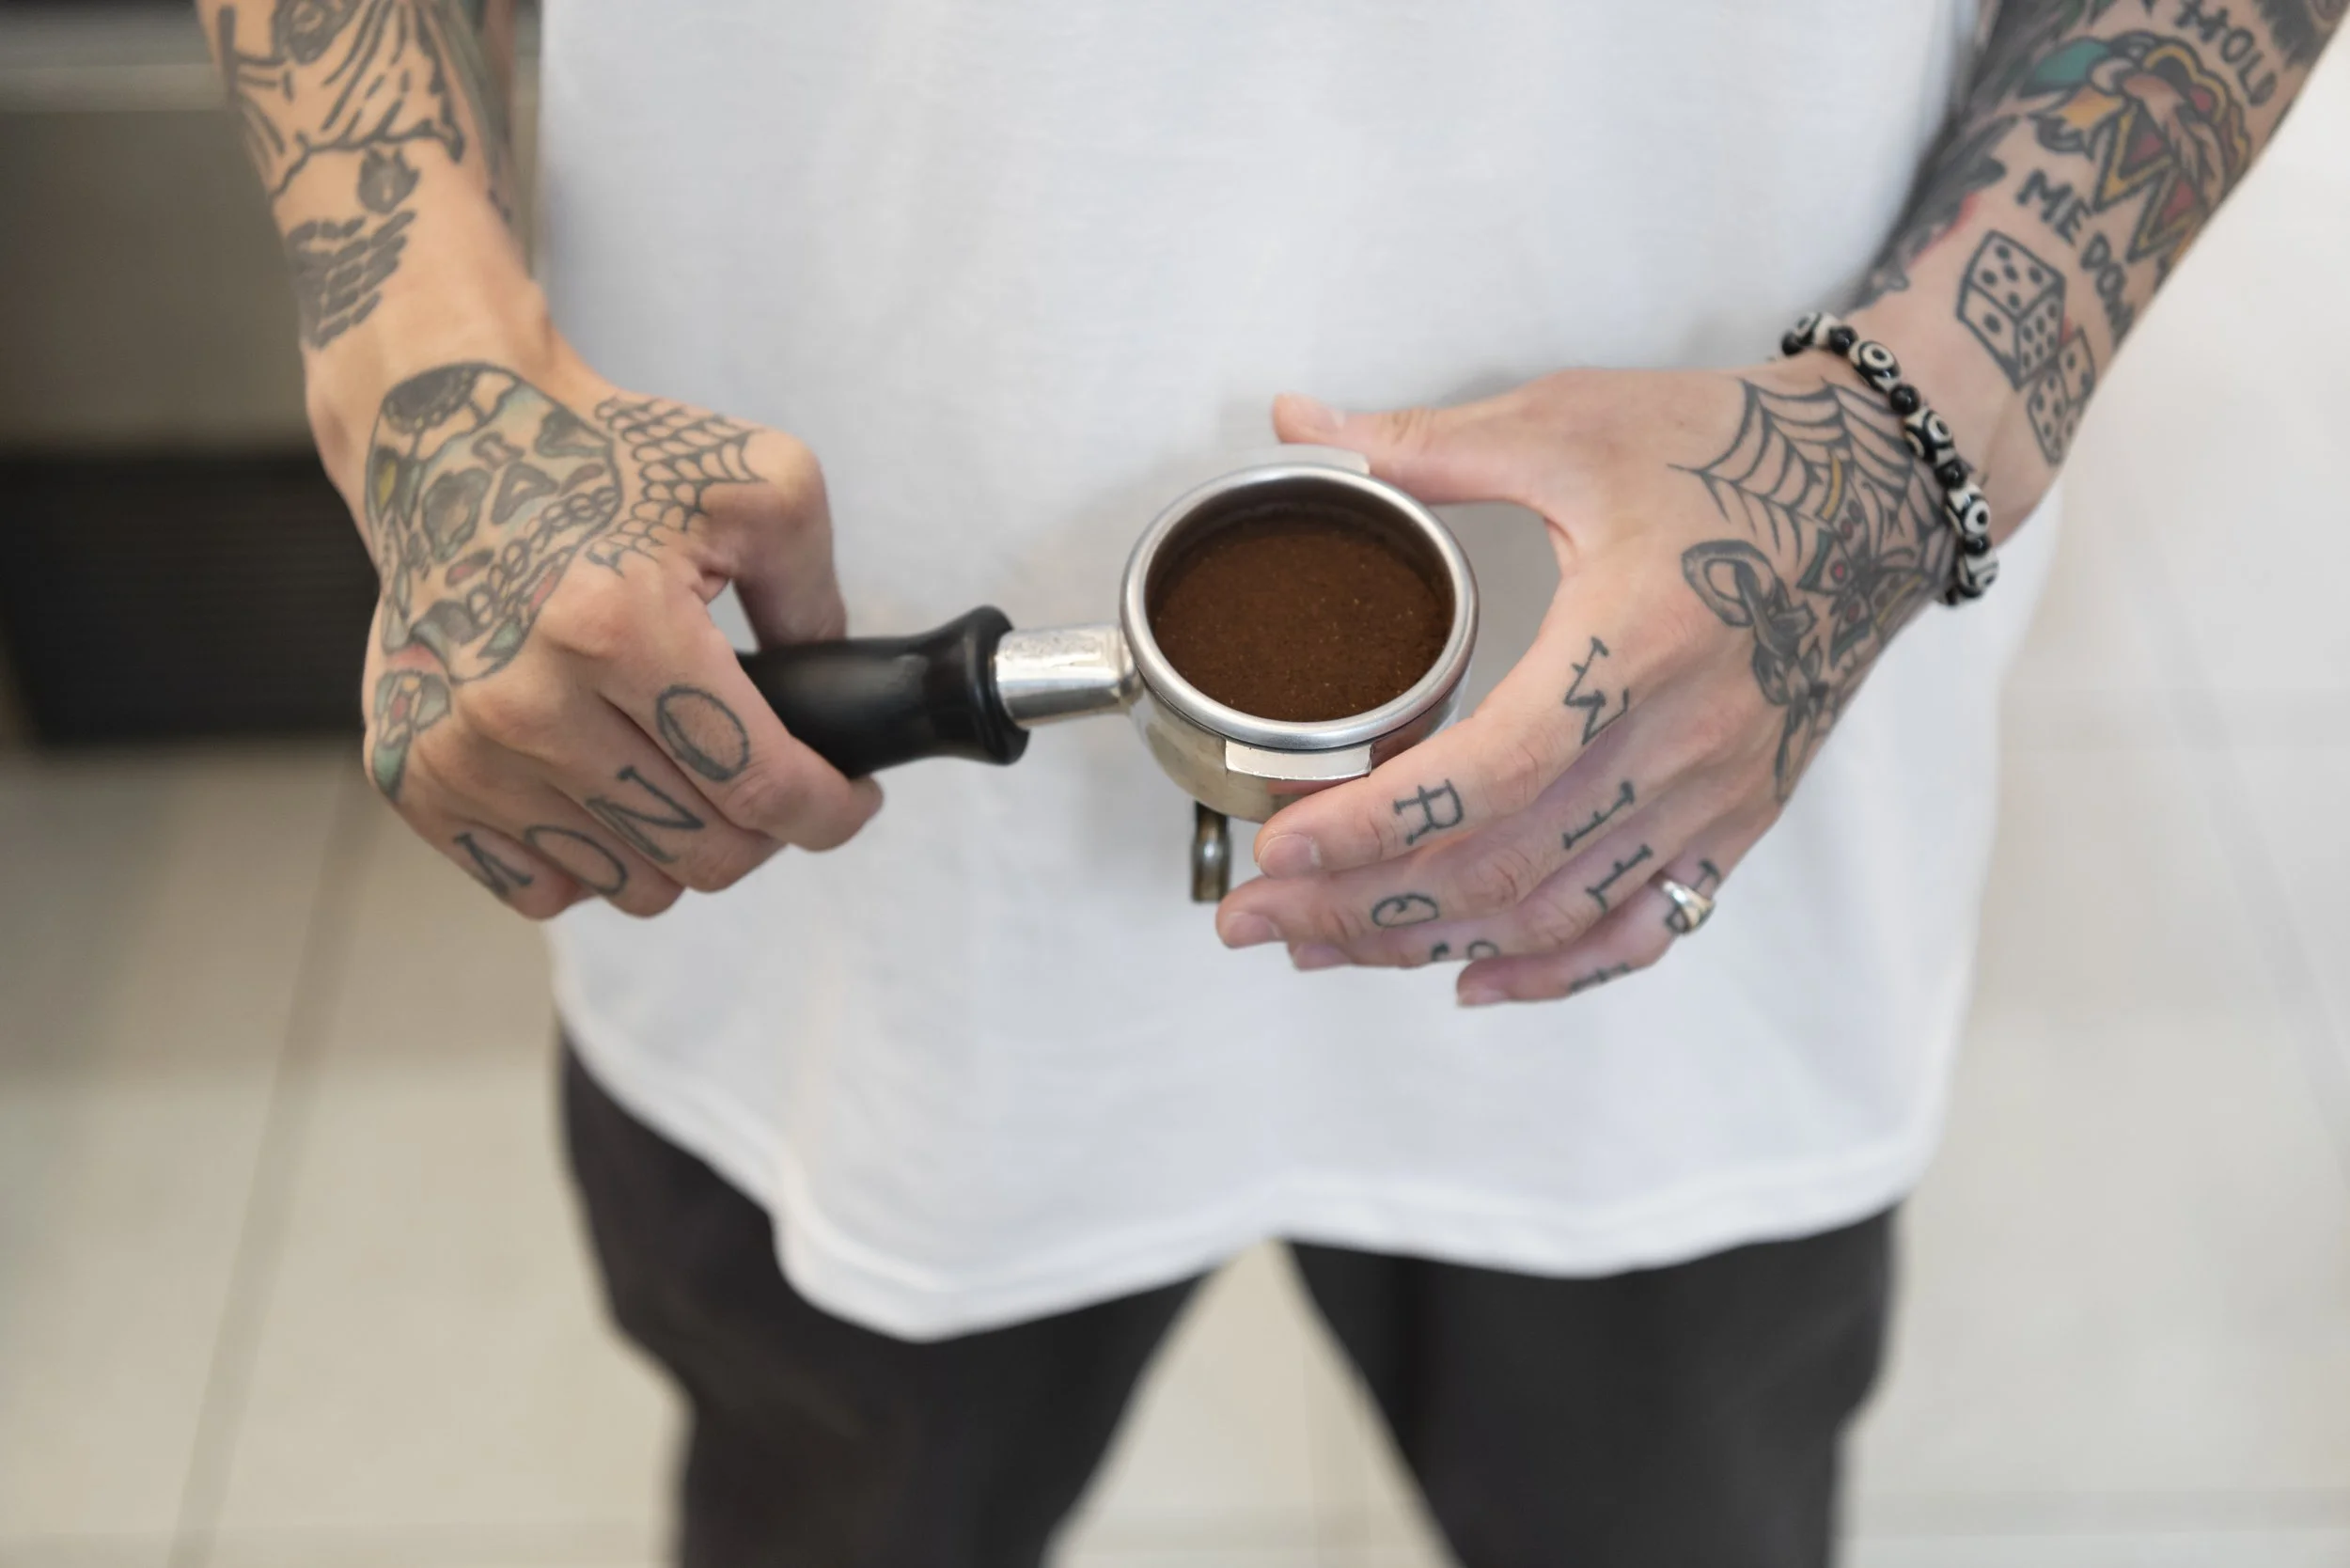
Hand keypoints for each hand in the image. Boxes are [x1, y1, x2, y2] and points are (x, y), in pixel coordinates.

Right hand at [347, 352, 880, 917]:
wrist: (449, 443)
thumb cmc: (607, 458)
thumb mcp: (756, 486)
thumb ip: (817, 601)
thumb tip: (836, 709)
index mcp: (615, 627)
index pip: (759, 786)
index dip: (830, 812)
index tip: (852, 800)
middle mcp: (526, 704)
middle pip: (702, 852)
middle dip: (763, 831)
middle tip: (765, 778)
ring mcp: (460, 752)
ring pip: (631, 887)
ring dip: (677, 846)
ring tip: (683, 773)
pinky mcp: (413, 777)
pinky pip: (543, 888)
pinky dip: (593, 857)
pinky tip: (606, 787)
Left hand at [1213, 360, 1956, 1002]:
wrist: (1880, 492)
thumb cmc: (1726, 448)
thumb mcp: (1572, 424)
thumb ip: (1424, 444)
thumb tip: (1296, 419)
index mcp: (1632, 641)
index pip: (1490, 774)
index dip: (1377, 825)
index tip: (1276, 848)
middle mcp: (1681, 740)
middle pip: (1504, 867)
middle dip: (1361, 907)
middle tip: (1249, 917)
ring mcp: (1715, 795)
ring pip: (1557, 913)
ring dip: (1428, 945)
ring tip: (1316, 947)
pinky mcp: (1738, 820)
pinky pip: (1648, 927)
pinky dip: (1557, 969)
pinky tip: (1473, 981)